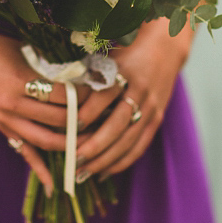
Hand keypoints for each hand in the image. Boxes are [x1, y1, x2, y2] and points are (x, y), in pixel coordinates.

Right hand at [0, 27, 91, 194]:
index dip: (84, 95)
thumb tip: (82, 68)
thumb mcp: (22, 49)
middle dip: (83, 120)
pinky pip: (24, 153)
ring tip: (91, 141)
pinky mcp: (1, 128)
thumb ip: (49, 62)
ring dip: (70, 144)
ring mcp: (6, 120)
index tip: (100, 90)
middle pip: (58, 120)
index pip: (62, 95)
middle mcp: (13, 105)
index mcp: (20, 81)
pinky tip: (55, 185)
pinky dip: (40, 170)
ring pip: (45, 141)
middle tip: (103, 116)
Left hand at [74, 19, 189, 179]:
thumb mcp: (106, 56)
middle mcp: (139, 90)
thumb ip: (85, 73)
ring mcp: (151, 107)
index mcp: (123, 72)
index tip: (69, 128)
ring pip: (128, 140)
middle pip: (117, 124)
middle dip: (95, 145)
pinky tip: (104, 172)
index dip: (87, 113)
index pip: (103, 96)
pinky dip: (122, 161)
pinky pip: (140, 145)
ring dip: (106, 160)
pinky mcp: (157, 118)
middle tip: (74, 160)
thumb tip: (56, 92)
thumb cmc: (124, 52)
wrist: (165, 49)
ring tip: (84, 173)